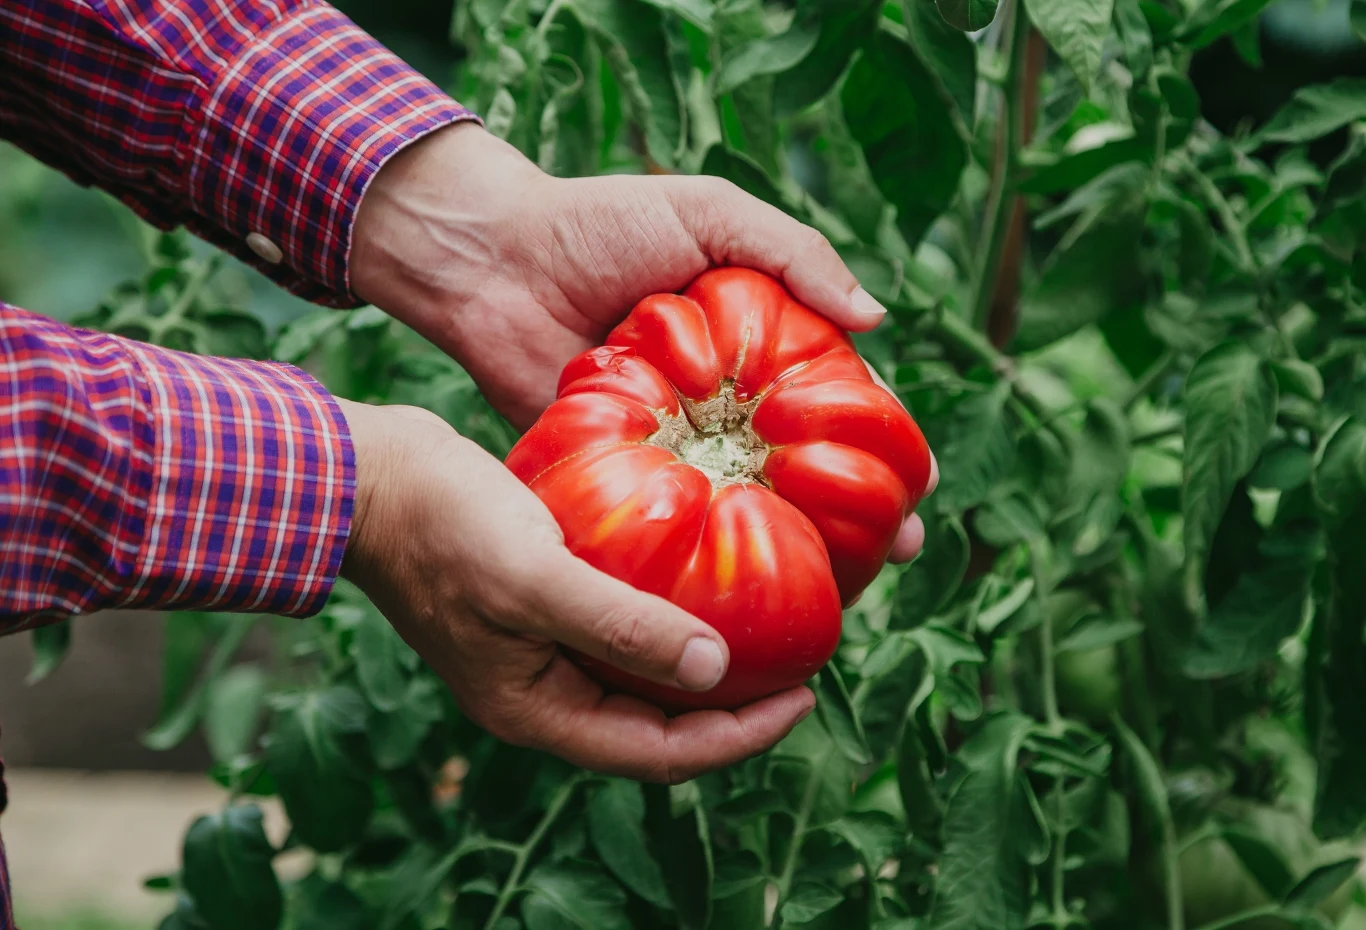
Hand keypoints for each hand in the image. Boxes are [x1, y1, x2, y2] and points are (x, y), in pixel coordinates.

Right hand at [336, 398, 816, 781]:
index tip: (803, 695)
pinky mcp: (538, 606)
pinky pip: (617, 628)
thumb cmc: (443, 525)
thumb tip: (714, 669)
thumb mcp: (535, 578)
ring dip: (699, 661)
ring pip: (638, 678)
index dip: (738, 735)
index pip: (659, 752)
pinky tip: (700, 581)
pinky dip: (663, 617)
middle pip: (655, 726)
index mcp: (538, 710)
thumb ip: (621, 626)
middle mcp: (542, 693)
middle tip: (796, 666)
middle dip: (729, 706)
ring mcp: (537, 651)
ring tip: (763, 629)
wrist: (367, 476)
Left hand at [351, 122, 936, 561]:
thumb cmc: (598, 223)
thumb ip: (792, 255)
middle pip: (801, 462)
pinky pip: (671, 514)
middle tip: (901, 550)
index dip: (880, 437)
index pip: (831, 396)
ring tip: (850, 582)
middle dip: (858, 511)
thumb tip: (876, 317)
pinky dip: (708, 550)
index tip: (921, 482)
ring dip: (798, 541)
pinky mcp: (618, 471)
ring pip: (745, 500)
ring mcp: (671, 441)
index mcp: (750, 340)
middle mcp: (717, 399)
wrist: (490, 260)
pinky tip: (751, 586)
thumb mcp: (707, 213)